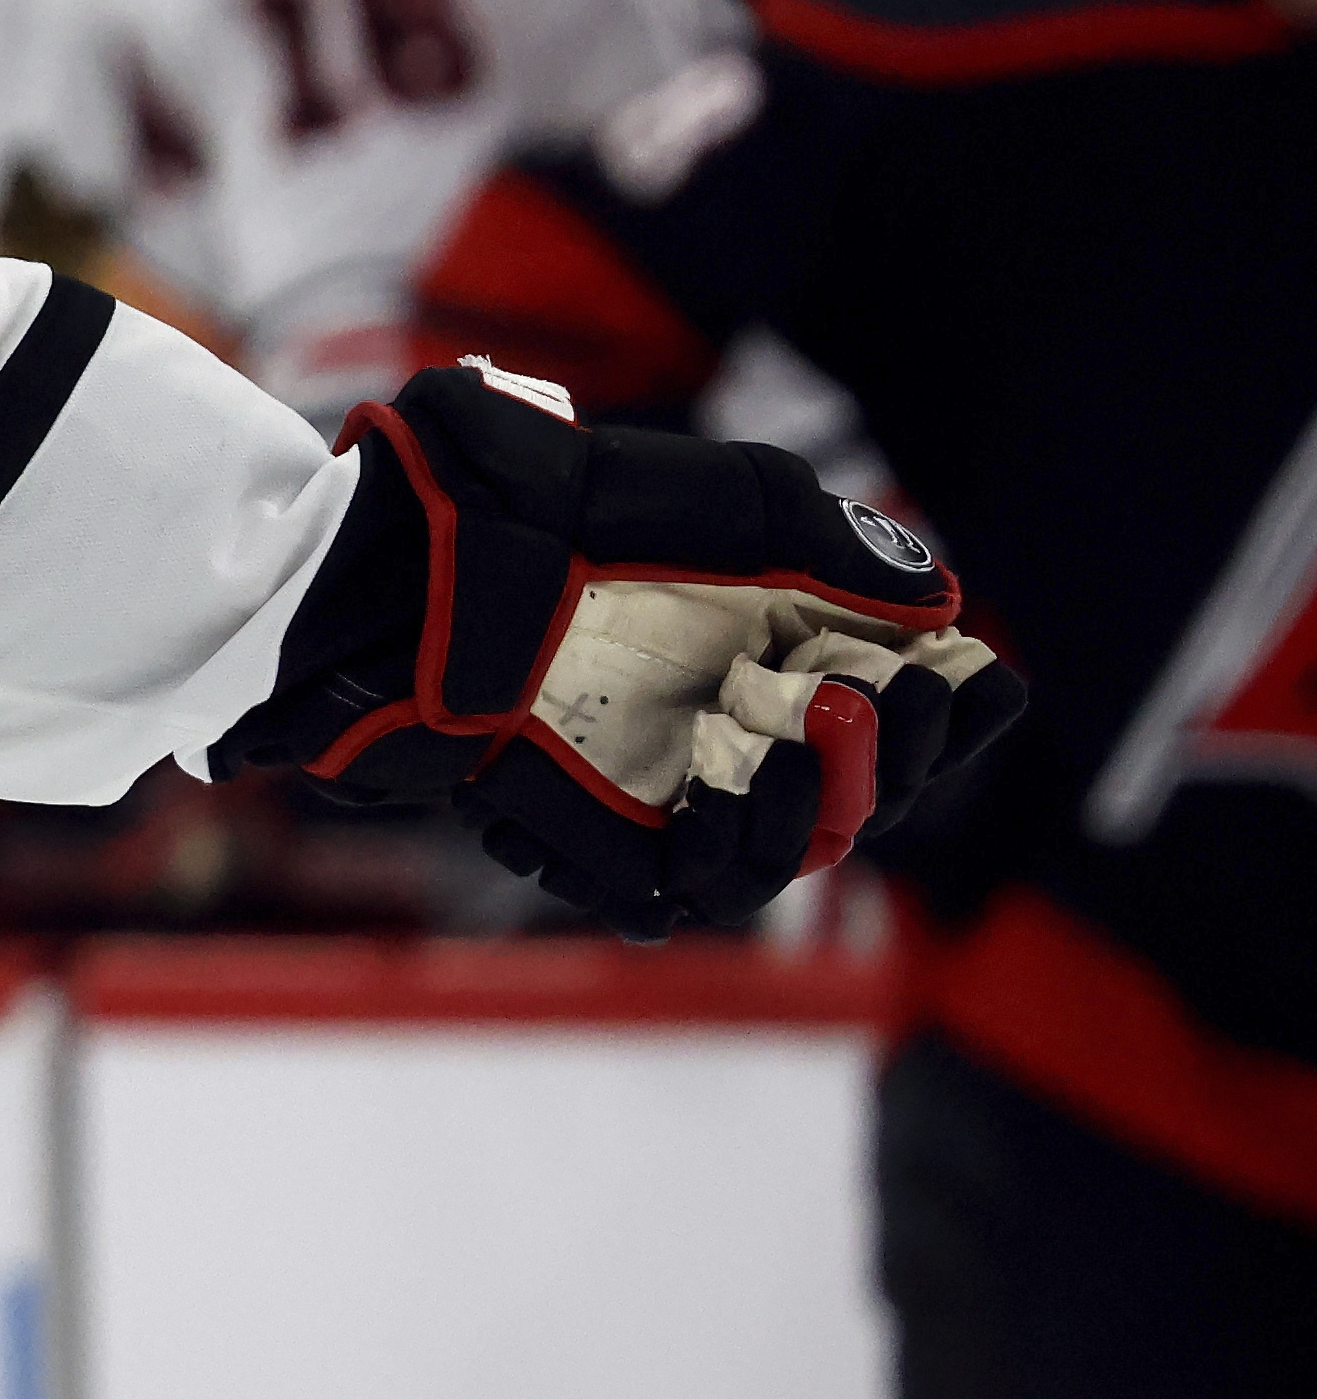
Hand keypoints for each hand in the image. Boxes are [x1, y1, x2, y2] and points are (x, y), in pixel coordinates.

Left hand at [229, 363, 1027, 938]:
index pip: (894, 710)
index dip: (948, 712)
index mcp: (765, 648)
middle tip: (886, 705)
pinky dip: (716, 861)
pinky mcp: (586, 837)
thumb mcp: (723, 506)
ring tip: (805, 749)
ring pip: (778, 855)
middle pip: (854, 792)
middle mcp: (718, 725)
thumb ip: (832, 553)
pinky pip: (675, 893)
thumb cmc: (559, 510)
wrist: (417, 559)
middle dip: (892, 757)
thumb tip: (941, 601)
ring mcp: (654, 786)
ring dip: (817, 813)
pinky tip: (732, 799)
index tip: (981, 683)